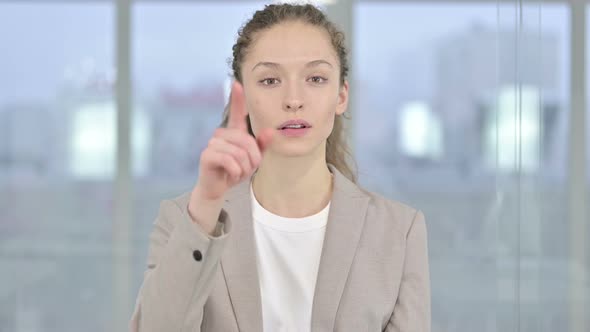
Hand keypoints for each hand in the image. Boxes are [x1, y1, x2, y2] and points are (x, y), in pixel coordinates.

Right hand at [193, 81, 273, 200]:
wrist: (218, 188)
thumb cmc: (235, 170)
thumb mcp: (253, 159)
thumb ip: (262, 146)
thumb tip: (270, 132)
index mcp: (234, 132)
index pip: (236, 112)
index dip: (237, 98)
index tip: (236, 83)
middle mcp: (221, 134)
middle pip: (246, 141)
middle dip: (253, 159)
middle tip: (248, 170)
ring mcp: (212, 143)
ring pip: (239, 153)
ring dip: (244, 168)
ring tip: (238, 173)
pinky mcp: (207, 155)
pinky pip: (230, 160)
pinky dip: (235, 172)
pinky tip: (230, 175)